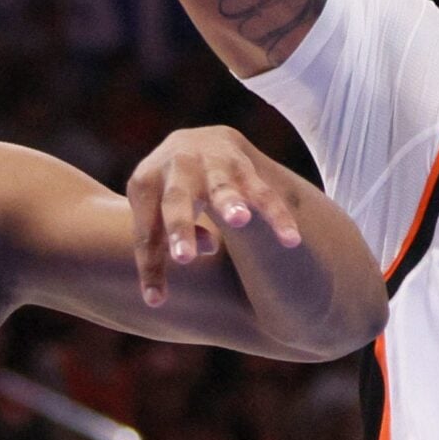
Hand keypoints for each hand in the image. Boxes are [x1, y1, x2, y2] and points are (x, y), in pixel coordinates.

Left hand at [126, 125, 305, 306]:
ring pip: (222, 187)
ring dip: (230, 204)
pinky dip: (277, 215)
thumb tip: (196, 255)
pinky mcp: (244, 167)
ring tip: (239, 221)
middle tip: (183, 258)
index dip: (150, 265)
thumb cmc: (169, 189)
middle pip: (175, 200)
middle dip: (179, 227)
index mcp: (146, 180)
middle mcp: (177, 167)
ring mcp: (212, 165)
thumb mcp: (155, 211)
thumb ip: (164, 241)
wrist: (201, 139)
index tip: (156, 300)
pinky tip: (291, 240)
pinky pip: (263, 193)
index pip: (147, 229)